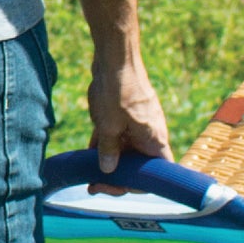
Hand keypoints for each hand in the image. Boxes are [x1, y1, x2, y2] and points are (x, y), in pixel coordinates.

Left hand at [87, 57, 171, 190]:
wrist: (116, 55)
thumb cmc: (119, 89)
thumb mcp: (108, 125)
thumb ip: (108, 150)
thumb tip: (107, 170)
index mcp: (155, 142)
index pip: (155, 176)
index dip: (134, 186)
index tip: (112, 187)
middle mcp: (151, 137)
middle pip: (138, 166)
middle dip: (116, 176)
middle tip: (94, 185)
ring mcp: (139, 126)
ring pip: (126, 151)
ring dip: (109, 162)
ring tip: (88, 172)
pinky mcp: (128, 116)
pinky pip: (119, 137)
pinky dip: (106, 145)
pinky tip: (88, 152)